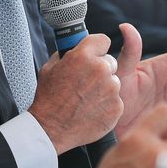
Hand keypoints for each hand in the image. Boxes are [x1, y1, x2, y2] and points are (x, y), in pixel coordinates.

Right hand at [30, 34, 123, 154]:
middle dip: (101, 68)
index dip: (97, 47)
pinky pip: (116, 99)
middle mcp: (101, 69)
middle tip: (87, 81)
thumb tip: (74, 49)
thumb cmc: (49, 98)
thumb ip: (67, 55)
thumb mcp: (50, 68)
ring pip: (114, 81)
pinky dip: (106, 104)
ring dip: (104, 87)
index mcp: (83, 56)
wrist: (52, 128)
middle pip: (110, 61)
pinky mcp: (117, 107)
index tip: (95, 53)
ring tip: (86, 98)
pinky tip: (91, 109)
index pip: (103, 40)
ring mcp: (111, 89)